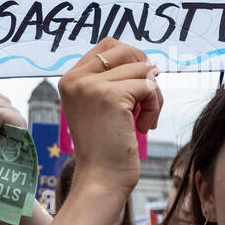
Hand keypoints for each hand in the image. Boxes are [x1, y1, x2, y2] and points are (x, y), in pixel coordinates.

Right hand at [57, 40, 161, 197]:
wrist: (101, 178)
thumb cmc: (106, 146)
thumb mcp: (101, 106)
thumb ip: (112, 79)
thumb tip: (147, 59)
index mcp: (70, 78)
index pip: (109, 45)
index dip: (132, 62)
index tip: (137, 90)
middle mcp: (76, 78)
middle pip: (127, 51)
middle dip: (145, 74)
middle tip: (145, 102)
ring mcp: (91, 86)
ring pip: (142, 69)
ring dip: (153, 96)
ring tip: (143, 120)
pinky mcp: (110, 96)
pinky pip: (149, 86)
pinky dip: (154, 107)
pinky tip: (143, 127)